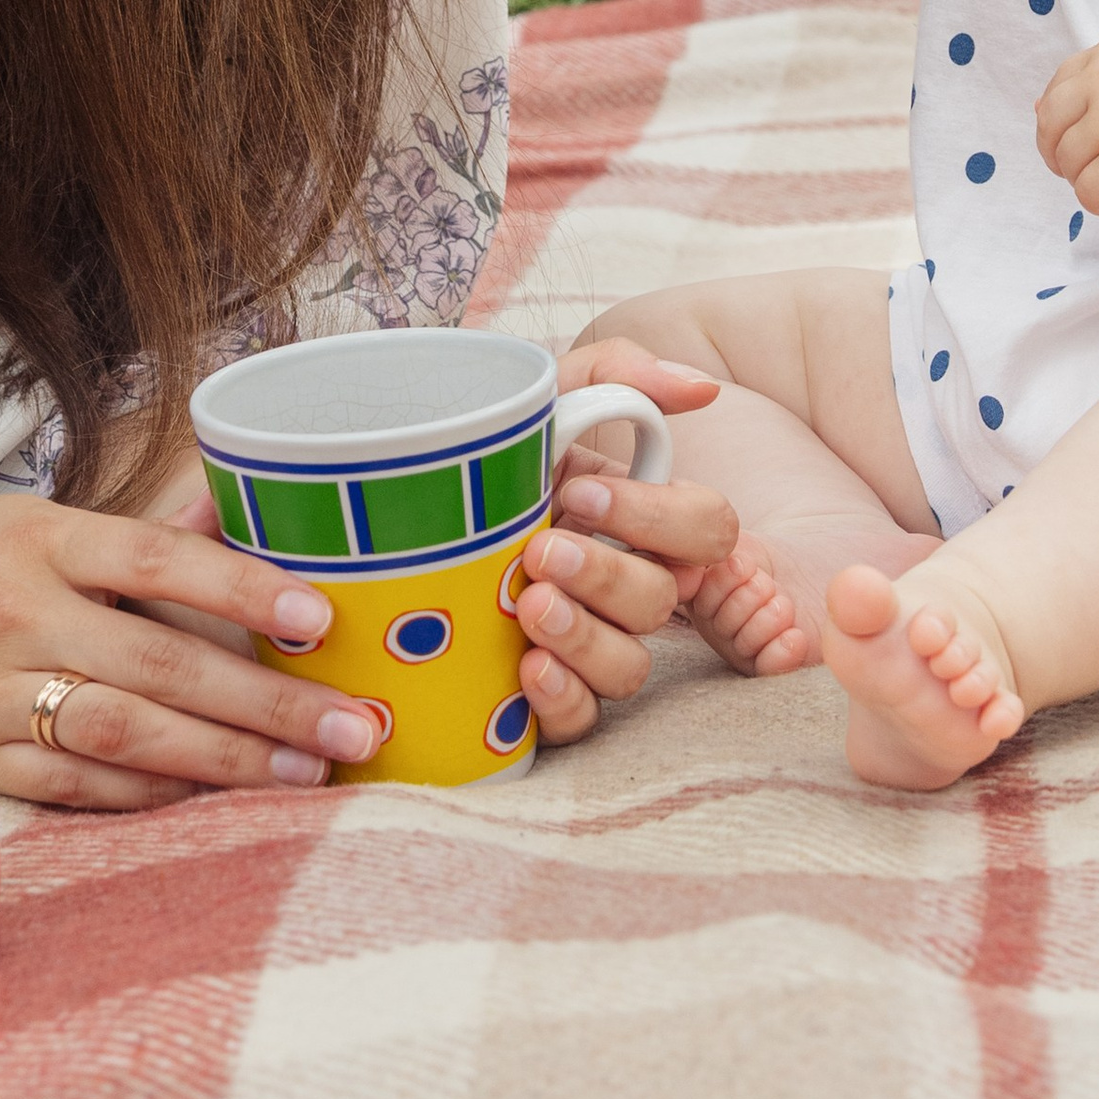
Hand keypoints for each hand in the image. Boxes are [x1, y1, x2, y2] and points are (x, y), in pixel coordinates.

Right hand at [0, 488, 395, 812]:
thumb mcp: (30, 523)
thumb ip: (136, 534)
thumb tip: (236, 506)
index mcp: (38, 539)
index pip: (156, 560)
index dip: (242, 587)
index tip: (320, 617)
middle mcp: (15, 616)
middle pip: (157, 664)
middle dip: (266, 702)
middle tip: (353, 728)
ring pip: (125, 735)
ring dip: (226, 759)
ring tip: (308, 771)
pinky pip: (81, 786)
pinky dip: (155, 794)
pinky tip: (220, 799)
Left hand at [516, 337, 739, 742]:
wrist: (392, 507)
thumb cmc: (482, 454)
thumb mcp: (541, 397)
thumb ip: (617, 375)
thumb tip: (701, 389)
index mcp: (635, 519)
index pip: (706, 530)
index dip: (659, 519)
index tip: (579, 493)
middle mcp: (619, 585)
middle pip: (662, 601)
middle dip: (606, 576)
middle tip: (542, 551)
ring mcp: (584, 642)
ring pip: (629, 667)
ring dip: (587, 638)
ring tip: (528, 608)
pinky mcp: (541, 696)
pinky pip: (581, 722)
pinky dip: (563, 699)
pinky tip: (525, 670)